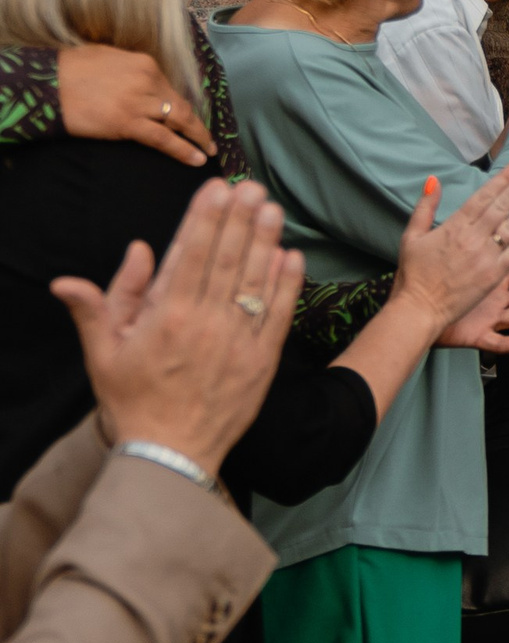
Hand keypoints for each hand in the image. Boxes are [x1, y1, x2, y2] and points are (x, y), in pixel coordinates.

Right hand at [53, 176, 301, 472]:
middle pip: (226, 260)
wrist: (170, 456)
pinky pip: (278, 315)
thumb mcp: (102, 355)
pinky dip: (286, 285)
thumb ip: (98, 307)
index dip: (204, 219)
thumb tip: (82, 273)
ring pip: (255, 281)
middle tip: (251, 186)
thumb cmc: (132, 402)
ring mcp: (237, 342)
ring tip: (271, 209)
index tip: (216, 188)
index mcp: (167, 318)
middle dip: (239, 219)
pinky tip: (292, 256)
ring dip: (265, 242)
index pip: (189, 256)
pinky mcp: (261, 361)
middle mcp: (206, 324)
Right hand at [58, 45, 214, 167]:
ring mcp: (140, 103)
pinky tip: (196, 159)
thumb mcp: (109, 57)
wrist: (48, 83)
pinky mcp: (128, 123)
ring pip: (179, 121)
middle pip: (181, 105)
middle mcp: (149, 81)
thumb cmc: (72, 68)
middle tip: (210, 140)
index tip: (189, 119)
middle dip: (198, 124)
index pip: (171, 88)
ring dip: (198, 138)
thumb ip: (132, 69)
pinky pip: (163, 139)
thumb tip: (143, 81)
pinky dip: (183, 150)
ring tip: (208, 151)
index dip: (181, 105)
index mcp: (145, 64)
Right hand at [392, 160, 508, 336]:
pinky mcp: (493, 276)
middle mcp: (472, 238)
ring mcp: (485, 257)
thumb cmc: (413, 275)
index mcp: (453, 226)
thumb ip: (425, 207)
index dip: (504, 177)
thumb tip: (434, 179)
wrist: (418, 309)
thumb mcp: (411, 236)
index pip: (484, 196)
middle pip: (502, 206)